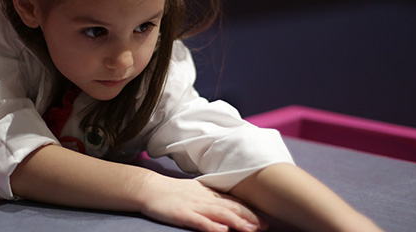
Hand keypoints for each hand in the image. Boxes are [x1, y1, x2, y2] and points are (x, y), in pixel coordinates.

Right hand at [138, 173, 265, 231]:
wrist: (150, 188)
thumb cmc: (172, 192)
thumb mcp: (195, 192)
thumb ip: (211, 199)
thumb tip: (228, 208)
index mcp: (208, 193)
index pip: (234, 202)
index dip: (250, 211)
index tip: (265, 220)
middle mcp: (204, 198)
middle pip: (231, 207)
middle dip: (250, 218)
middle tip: (266, 226)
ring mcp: (194, 205)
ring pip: (219, 213)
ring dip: (237, 221)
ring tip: (251, 230)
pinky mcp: (182, 213)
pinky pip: (199, 220)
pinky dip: (212, 225)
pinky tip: (222, 230)